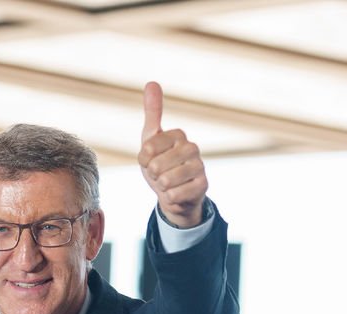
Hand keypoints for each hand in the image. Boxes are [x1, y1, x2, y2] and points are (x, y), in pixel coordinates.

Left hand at [136, 81, 206, 227]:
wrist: (174, 194)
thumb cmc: (161, 165)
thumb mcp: (151, 139)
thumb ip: (152, 112)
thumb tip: (152, 82)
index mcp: (178, 135)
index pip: (147, 148)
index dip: (143, 159)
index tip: (150, 160)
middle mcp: (192, 147)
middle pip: (156, 165)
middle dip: (153, 174)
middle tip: (161, 173)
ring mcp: (200, 166)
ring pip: (166, 180)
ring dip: (162, 186)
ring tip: (169, 183)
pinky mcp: (203, 185)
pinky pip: (174, 194)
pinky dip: (170, 197)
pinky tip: (177, 193)